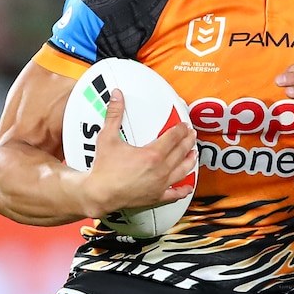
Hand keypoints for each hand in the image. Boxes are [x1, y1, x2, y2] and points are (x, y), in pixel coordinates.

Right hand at [81, 89, 196, 218]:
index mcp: (152, 154)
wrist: (99, 194)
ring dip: (190, 161)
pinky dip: (183, 190)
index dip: (180, 130)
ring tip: (193, 154)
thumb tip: (116, 96)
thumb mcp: (107, 138)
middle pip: (180, 152)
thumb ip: (114, 115)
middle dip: (188, 141)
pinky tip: (188, 187)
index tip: (184, 125)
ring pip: (182, 171)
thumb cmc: (104, 169)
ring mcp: (160, 184)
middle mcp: (160, 170)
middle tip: (191, 135)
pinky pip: (175, 194)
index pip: (173, 138)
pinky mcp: (156, 197)